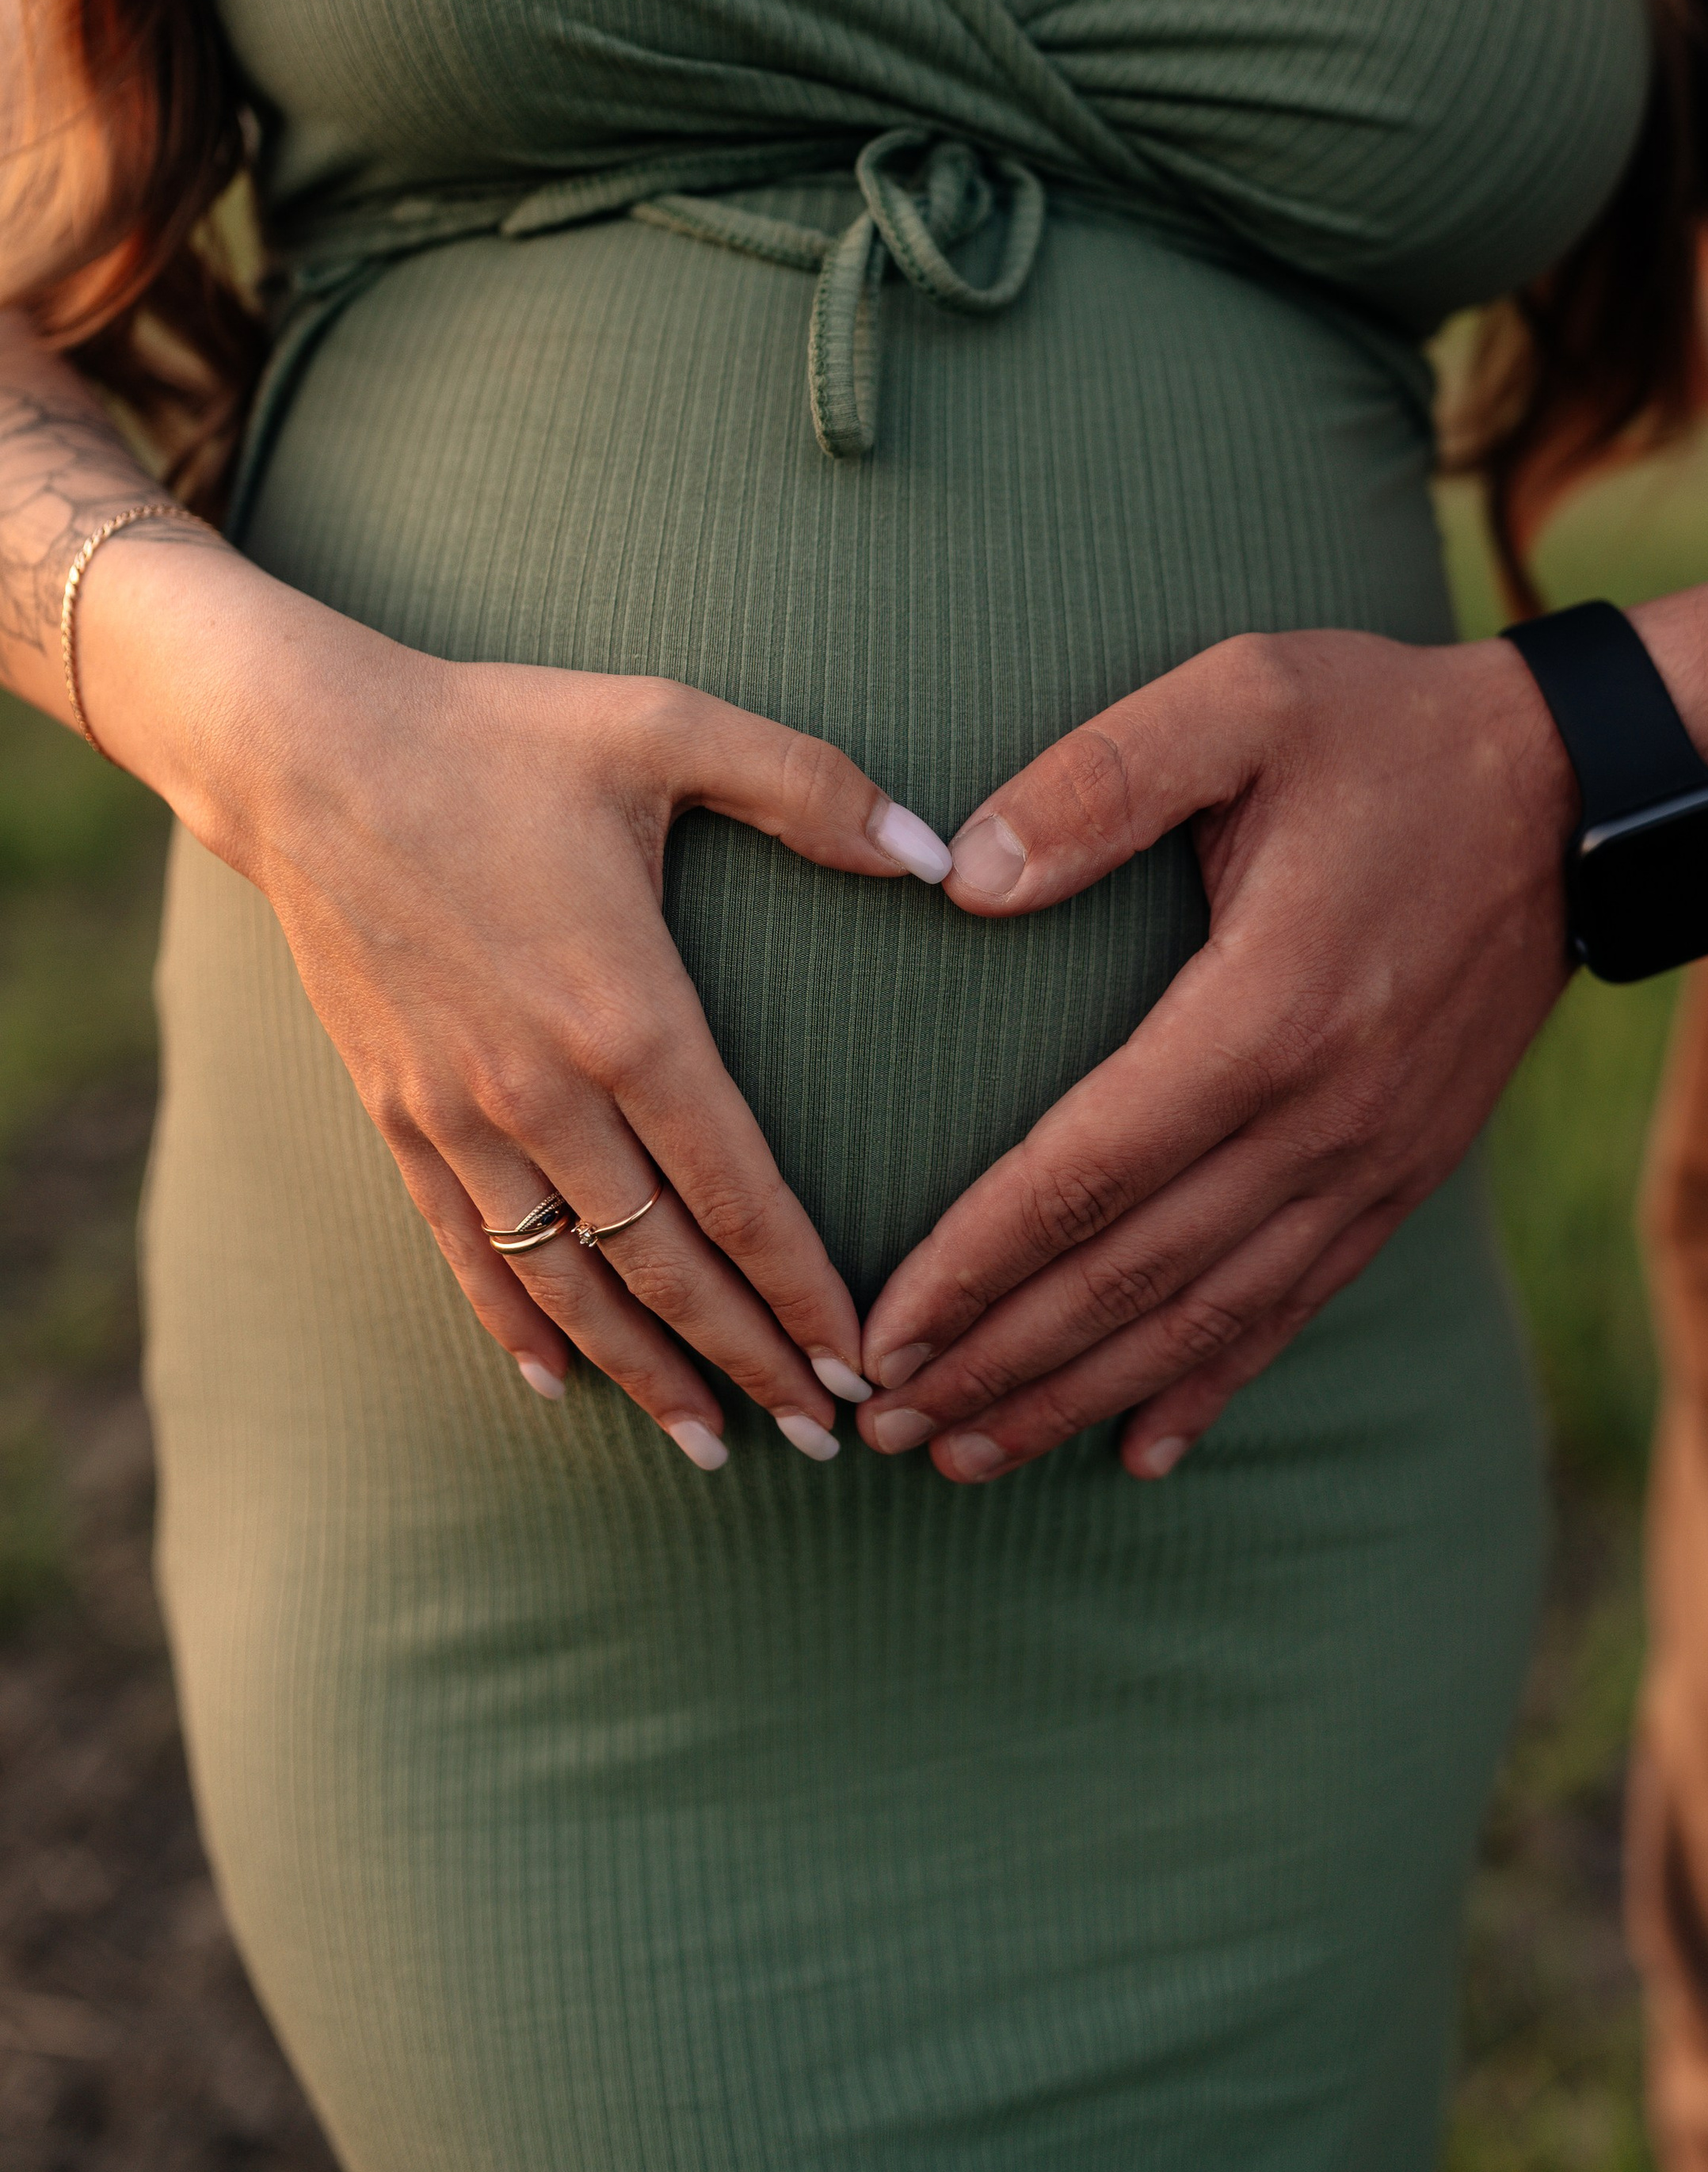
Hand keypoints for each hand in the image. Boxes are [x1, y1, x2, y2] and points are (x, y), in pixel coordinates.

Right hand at [86, 538, 950, 1467]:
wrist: (304, 754)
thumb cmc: (499, 733)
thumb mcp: (666, 726)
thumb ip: (812, 788)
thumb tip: (937, 852)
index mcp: (628, 1013)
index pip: (739, 1191)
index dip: (804, 1290)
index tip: (862, 1362)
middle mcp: (544, 1092)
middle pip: (665, 1265)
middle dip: (750, 1359)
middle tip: (824, 1437)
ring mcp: (460, 1116)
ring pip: (569, 1283)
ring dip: (646, 1372)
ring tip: (715, 1444)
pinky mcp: (396, 1116)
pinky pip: (467, 1250)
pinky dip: (515, 1327)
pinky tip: (558, 1383)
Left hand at [853, 629, 1574, 1481]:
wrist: (1580, 792)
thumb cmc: (1387, 731)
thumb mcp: (1243, 699)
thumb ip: (1097, 780)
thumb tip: (961, 876)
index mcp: (1265, 1010)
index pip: (1085, 1174)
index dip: (974, 1265)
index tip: (879, 1332)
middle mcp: (1323, 1115)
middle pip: (1131, 1276)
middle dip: (998, 1361)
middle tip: (886, 1423)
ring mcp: (1372, 1159)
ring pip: (1205, 1317)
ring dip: (1080, 1395)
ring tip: (970, 1456)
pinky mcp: (1405, 1173)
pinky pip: (1295, 1305)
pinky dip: (1212, 1384)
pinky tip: (1142, 1448)